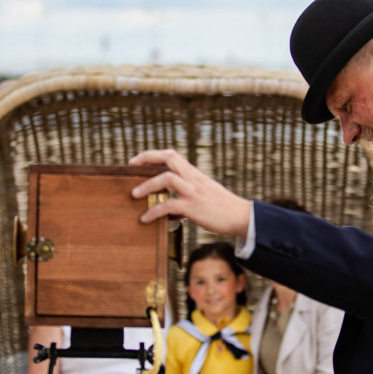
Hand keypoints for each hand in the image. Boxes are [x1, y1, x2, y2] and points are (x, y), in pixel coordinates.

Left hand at [129, 149, 250, 238]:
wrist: (242, 217)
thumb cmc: (222, 207)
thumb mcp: (205, 192)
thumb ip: (188, 191)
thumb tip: (170, 201)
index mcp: (195, 174)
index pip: (172, 155)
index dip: (153, 155)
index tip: (137, 160)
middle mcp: (193, 179)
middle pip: (169, 158)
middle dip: (147, 159)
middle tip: (131, 167)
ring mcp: (194, 192)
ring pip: (167, 179)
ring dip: (147, 185)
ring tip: (134, 194)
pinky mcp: (194, 207)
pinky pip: (169, 206)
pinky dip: (154, 211)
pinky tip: (145, 219)